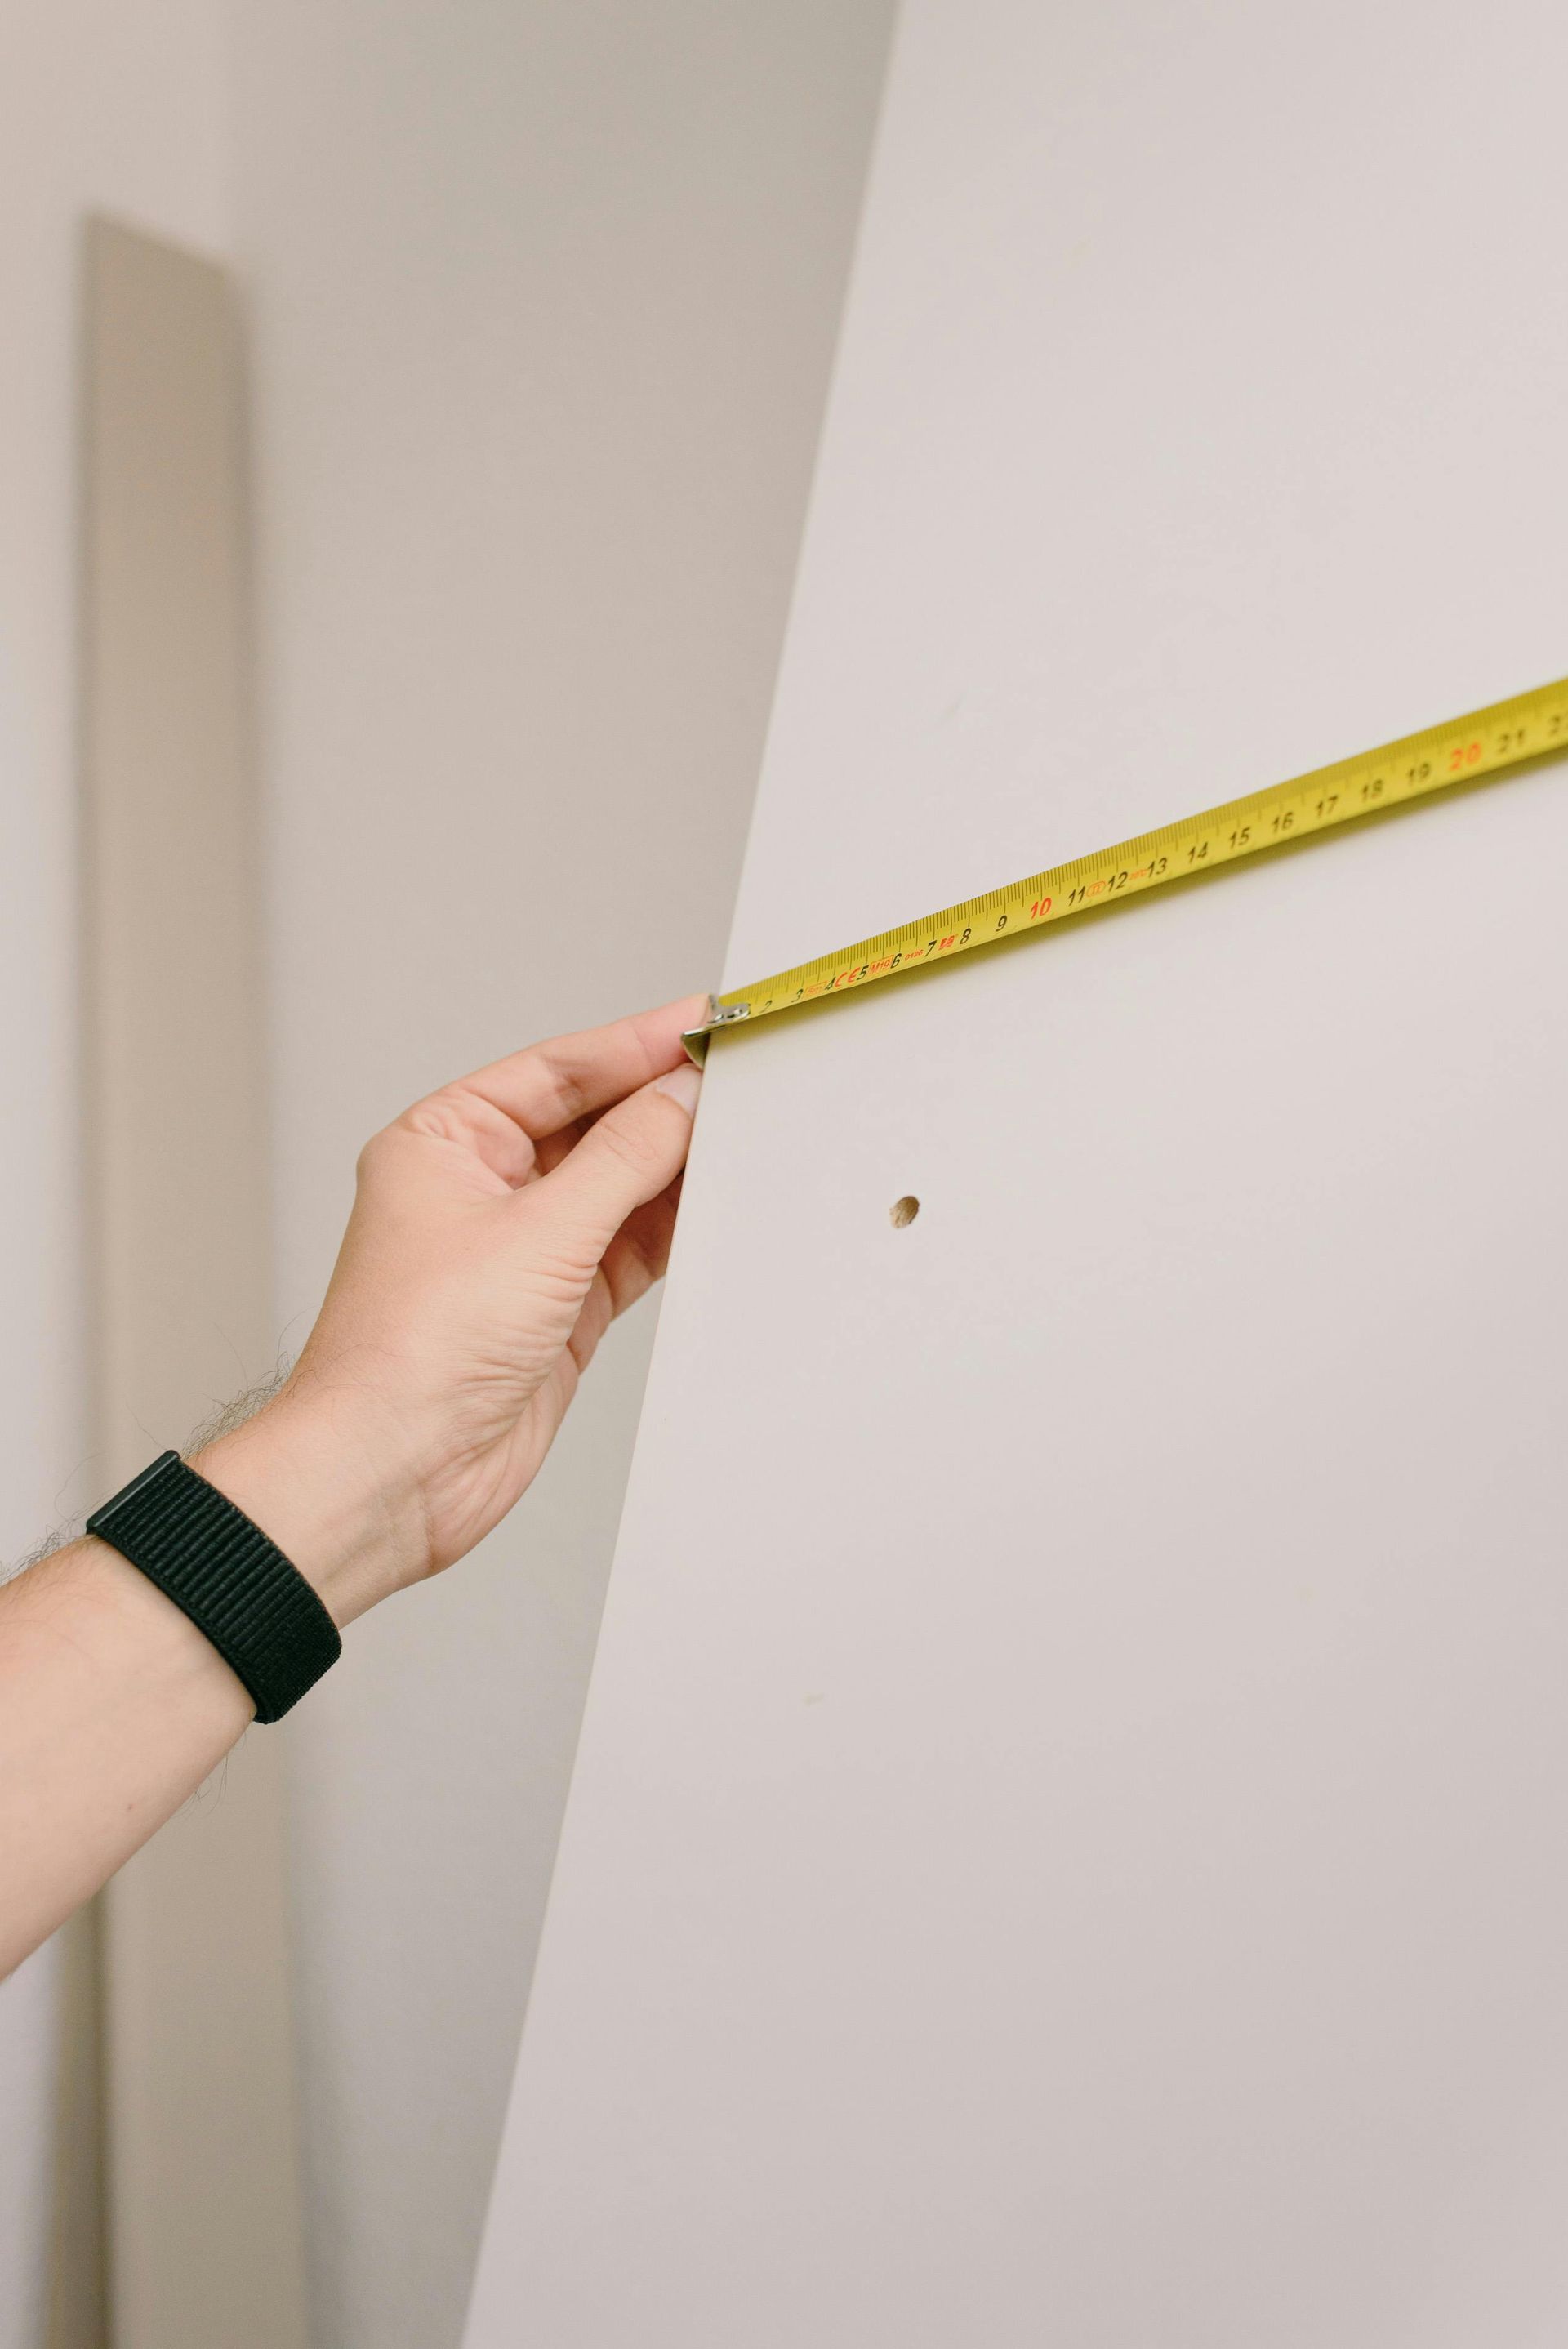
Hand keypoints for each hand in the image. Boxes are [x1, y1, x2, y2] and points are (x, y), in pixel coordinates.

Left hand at [198, 996, 706, 1622]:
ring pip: (617, 1187)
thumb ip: (623, 1159)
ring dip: (673, 1167)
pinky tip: (714, 1203)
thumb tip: (678, 1097)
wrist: (395, 1471)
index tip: (700, 1023)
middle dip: (661, 1104)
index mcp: (443, 1141)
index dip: (633, 1043)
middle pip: (592, 1123)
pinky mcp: (557, 1308)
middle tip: (734, 1076)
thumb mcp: (538, 1232)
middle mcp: (479, 1189)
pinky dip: (671, 1228)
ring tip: (739, 1132)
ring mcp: (521, 1250)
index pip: (555, 1070)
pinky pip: (629, 1249)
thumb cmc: (411, 1352)